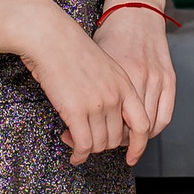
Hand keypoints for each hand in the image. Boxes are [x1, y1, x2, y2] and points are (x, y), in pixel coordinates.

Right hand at [13, 0, 145, 164]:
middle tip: (86, 140)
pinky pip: (83, 144)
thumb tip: (106, 117)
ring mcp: (97, 104)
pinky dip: (79, 154)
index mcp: (125, 84)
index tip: (131, 157)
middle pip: (117, 138)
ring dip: (87, 148)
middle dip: (102, 145)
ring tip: (73, 140)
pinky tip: (74, 155)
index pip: (143, 125)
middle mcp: (115, 96)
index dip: (139, 146)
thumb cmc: (70, 48)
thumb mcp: (103, 67)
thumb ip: (111, 90)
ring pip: (100, 144)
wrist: (49, 36)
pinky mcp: (76, 111)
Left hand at [94, 0, 176, 166]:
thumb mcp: (93, 62)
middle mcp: (139, 78)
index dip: (94, 138)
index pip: (107, 122)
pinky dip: (154, 128)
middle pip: (127, 127)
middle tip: (102, 143)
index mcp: (116, 75)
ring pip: (148, 126)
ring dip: (135, 138)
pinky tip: (143, 132)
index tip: (85, 143)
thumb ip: (89, 89)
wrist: (134, 9)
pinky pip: (165, 115)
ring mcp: (156, 78)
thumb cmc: (109, 34)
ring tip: (121, 140)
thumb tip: (75, 120)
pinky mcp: (169, 78)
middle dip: (113, 141)